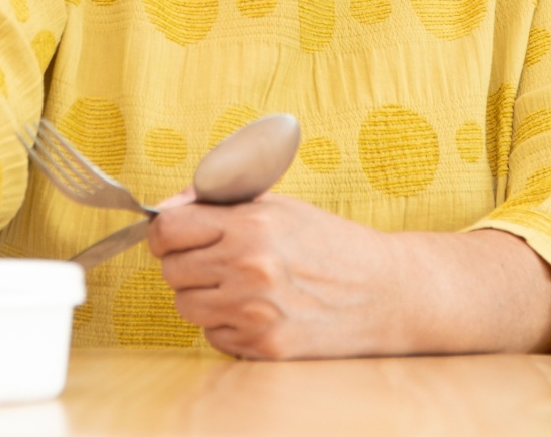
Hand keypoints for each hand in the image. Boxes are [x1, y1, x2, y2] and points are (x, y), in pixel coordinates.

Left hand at [146, 193, 400, 359]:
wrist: (387, 292)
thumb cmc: (332, 244)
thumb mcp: (279, 206)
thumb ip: (219, 203)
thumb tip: (163, 209)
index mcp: (252, 224)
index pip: (168, 229)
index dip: (164, 233)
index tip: (173, 237)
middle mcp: (250, 267)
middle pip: (171, 270)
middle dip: (186, 264)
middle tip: (215, 261)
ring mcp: (255, 312)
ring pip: (186, 306)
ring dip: (203, 297)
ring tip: (238, 287)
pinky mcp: (264, 347)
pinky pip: (213, 335)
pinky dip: (227, 325)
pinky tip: (259, 311)